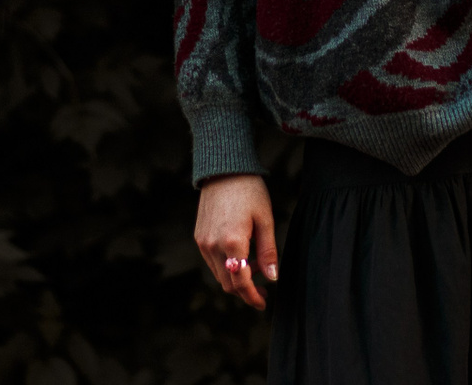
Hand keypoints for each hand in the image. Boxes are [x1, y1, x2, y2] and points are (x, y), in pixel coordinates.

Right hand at [194, 174, 276, 309]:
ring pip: (219, 274)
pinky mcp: (199, 237)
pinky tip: (241, 256)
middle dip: (245, 291)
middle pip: (228, 284)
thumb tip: (272, 278)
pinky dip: (226, 266)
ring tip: (255, 267)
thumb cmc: (249, 191)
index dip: (252, 297)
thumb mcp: (266, 219)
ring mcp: (203, 242)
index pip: (241, 283)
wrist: (224, 168)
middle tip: (263, 288)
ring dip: (236, 278)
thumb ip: (268, 251)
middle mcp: (213, 246)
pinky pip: (212, 261)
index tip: (263, 302)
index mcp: (233, 243)